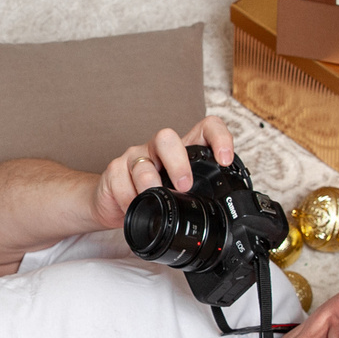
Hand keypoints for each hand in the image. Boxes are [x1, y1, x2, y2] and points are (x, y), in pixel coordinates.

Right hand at [91, 116, 236, 231]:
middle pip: (167, 138)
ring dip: (150, 183)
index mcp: (182, 151)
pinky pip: (122, 181)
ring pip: (143, 162)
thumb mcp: (179, 194)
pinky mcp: (115, 170)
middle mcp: (158, 149)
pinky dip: (130, 198)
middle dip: (178, 162)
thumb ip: (198, 194)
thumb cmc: (152, 196)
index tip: (224, 159)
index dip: (218, 138)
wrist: (114, 204)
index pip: (205, 128)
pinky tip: (133, 206)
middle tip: (184, 186)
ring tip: (155, 199)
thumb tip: (223, 209)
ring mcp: (135, 157)